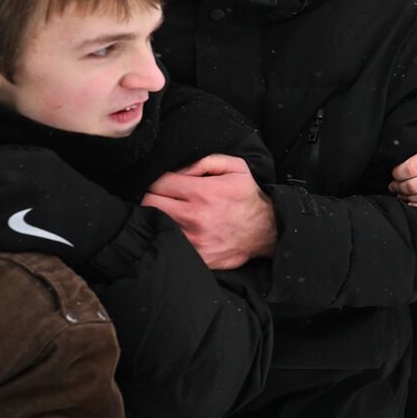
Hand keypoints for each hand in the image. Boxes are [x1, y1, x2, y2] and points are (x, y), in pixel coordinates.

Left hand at [0, 145, 128, 264]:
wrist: (95, 224)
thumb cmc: (68, 189)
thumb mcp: (44, 159)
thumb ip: (7, 155)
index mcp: (13, 164)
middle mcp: (6, 185)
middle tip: (17, 201)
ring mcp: (3, 212)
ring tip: (23, 216)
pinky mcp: (5, 237)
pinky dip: (3, 234)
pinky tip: (24, 231)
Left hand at [144, 154, 275, 269]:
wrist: (266, 231)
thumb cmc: (247, 198)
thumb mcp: (235, 168)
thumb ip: (204, 161)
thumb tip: (179, 170)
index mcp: (202, 192)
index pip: (158, 183)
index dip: (159, 181)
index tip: (166, 184)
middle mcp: (194, 217)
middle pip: (150, 204)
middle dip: (154, 197)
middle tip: (165, 198)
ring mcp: (193, 239)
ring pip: (156, 224)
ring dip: (161, 216)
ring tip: (174, 213)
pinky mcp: (195, 256)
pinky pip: (169, 243)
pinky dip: (171, 235)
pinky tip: (183, 229)